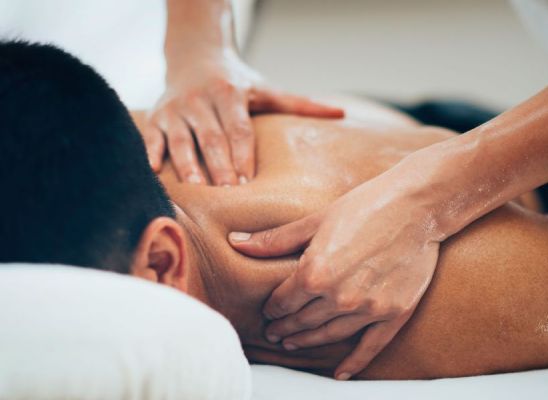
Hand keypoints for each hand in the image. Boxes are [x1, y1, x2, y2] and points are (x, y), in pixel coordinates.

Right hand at [142, 51, 343, 184]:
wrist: (194, 56)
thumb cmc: (236, 82)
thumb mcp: (267, 89)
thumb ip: (300, 104)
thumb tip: (341, 113)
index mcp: (229, 94)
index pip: (238, 129)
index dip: (242, 154)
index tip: (247, 181)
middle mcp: (200, 100)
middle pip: (211, 138)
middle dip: (218, 166)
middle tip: (225, 194)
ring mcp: (175, 109)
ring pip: (181, 140)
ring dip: (187, 165)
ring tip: (196, 190)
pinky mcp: (156, 116)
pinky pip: (151, 136)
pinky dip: (152, 153)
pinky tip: (155, 173)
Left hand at [228, 164, 442, 379]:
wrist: (416, 206)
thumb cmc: (365, 206)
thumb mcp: (316, 220)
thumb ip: (275, 239)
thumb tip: (237, 241)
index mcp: (315, 272)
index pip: (284, 301)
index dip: (273, 308)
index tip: (269, 311)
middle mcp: (339, 296)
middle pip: (303, 321)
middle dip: (285, 328)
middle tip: (274, 334)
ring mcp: (368, 308)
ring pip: (330, 335)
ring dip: (308, 342)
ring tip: (293, 344)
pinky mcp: (394, 313)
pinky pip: (370, 346)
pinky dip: (354, 362)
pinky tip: (340, 373)